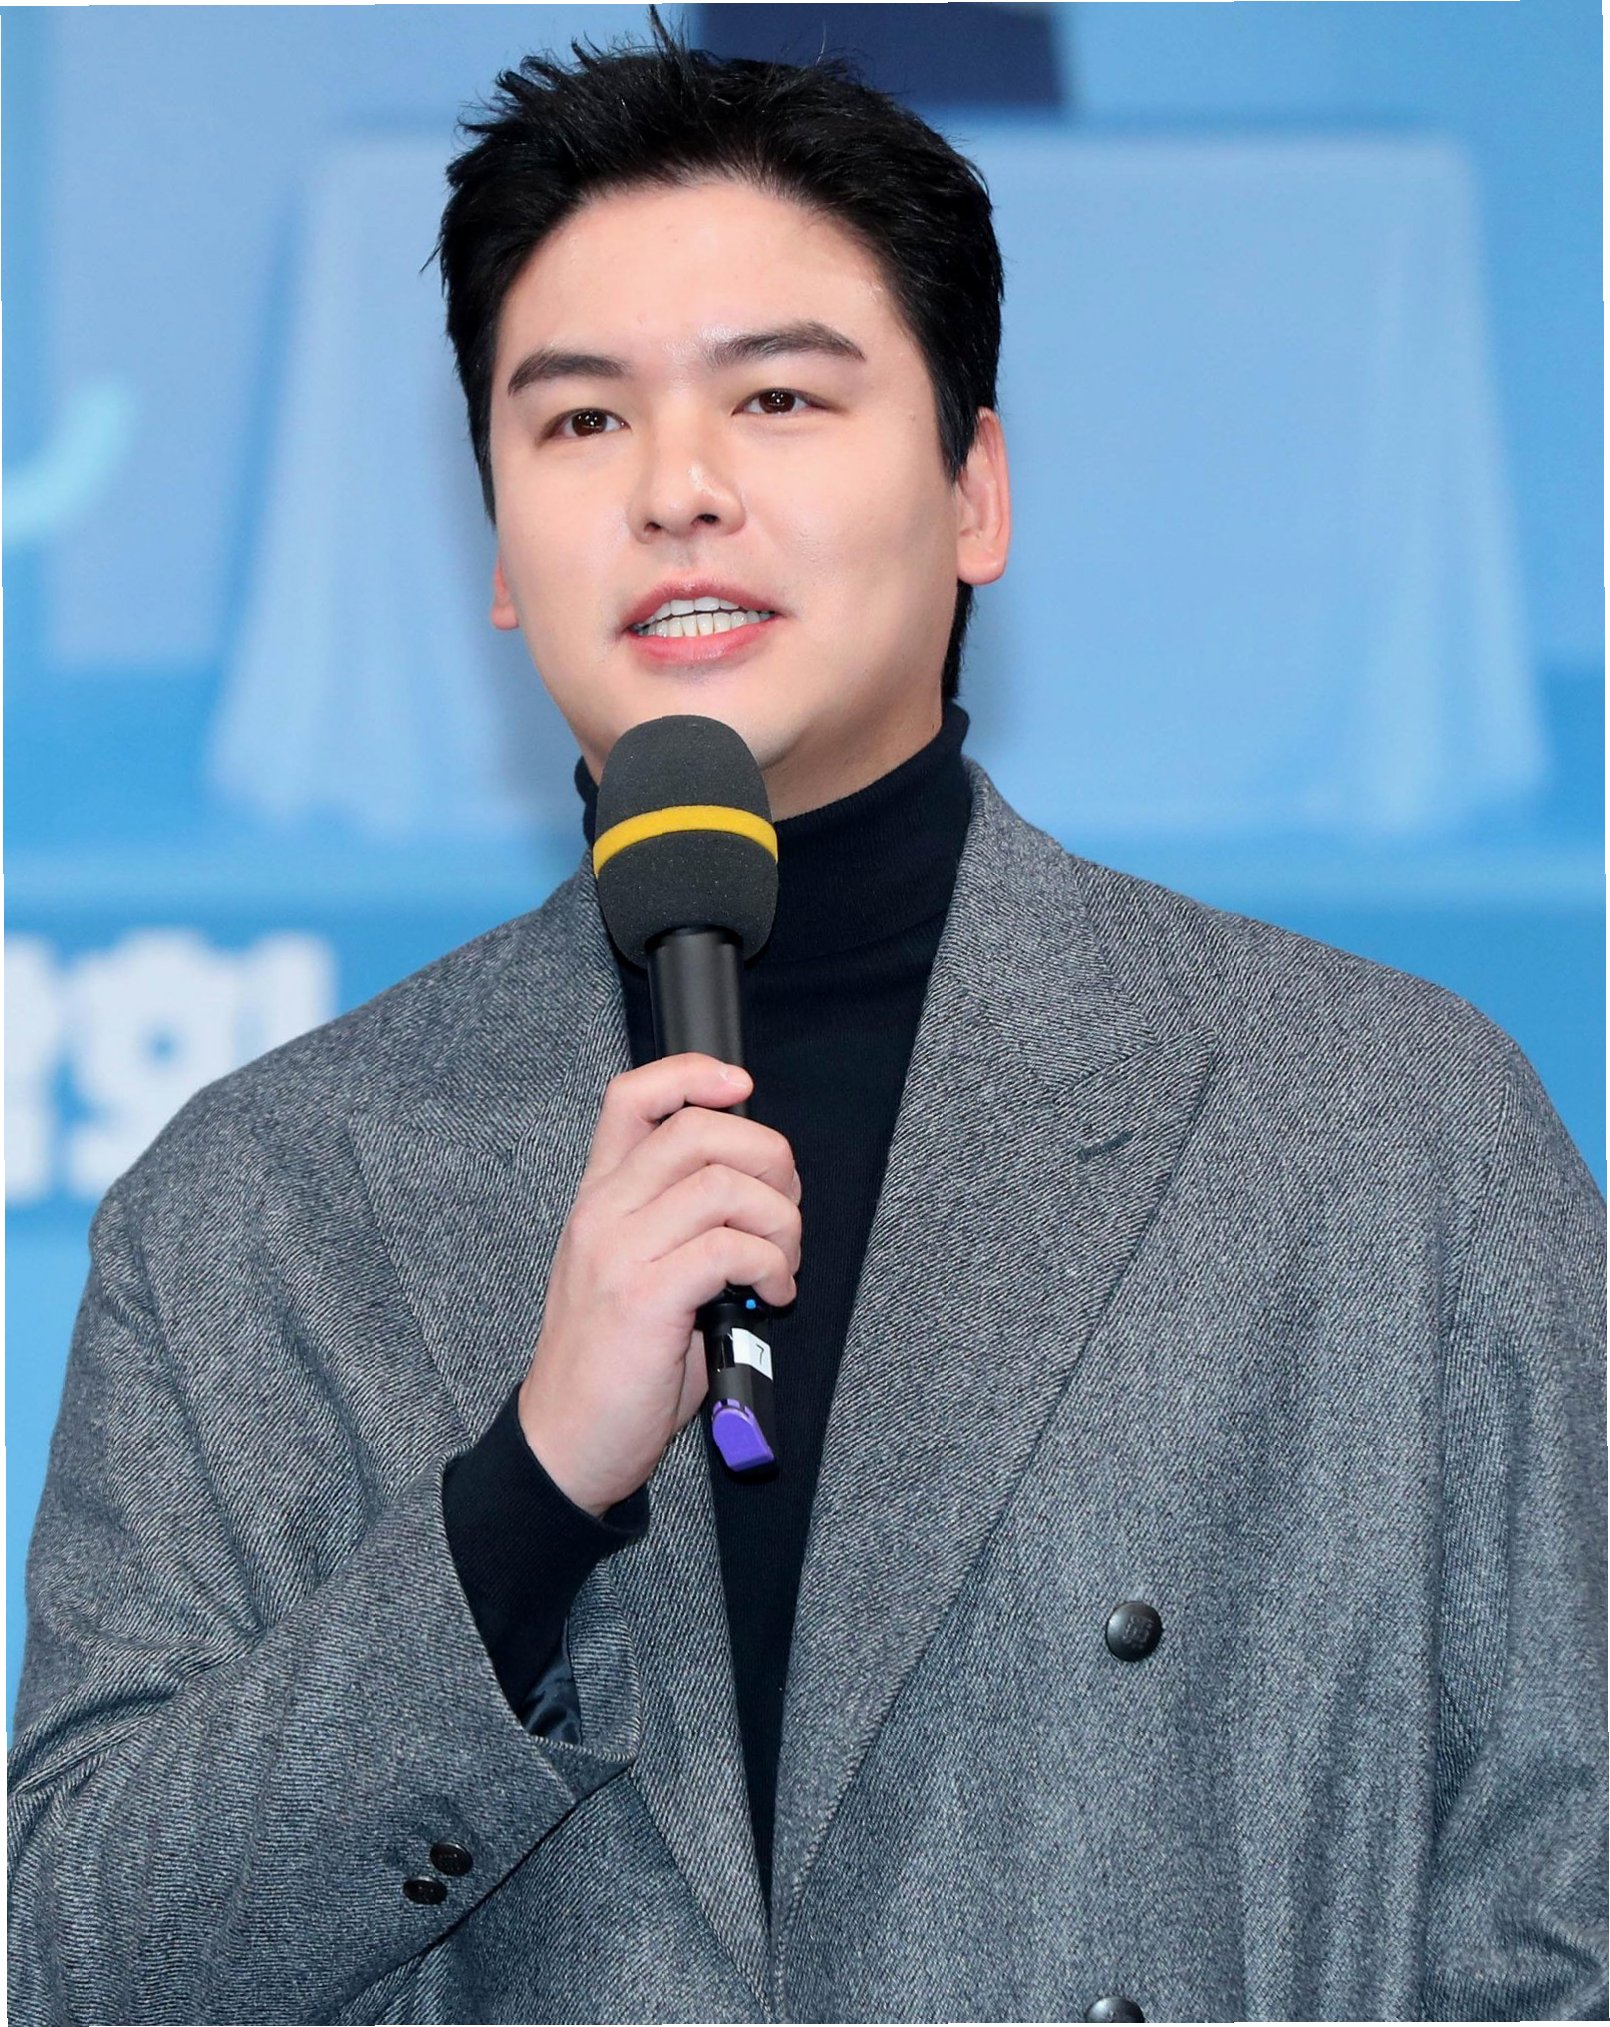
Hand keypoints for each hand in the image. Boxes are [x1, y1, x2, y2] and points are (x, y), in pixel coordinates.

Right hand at [518, 1053, 801, 1516]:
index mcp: (599, 1198)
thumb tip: (760, 1188)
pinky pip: (731, 1249)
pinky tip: (770, 1297)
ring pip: (726, 1186)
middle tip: (784, 1212)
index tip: (741, 1087)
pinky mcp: (644, 1298)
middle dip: (769, 1159)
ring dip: (780, 1224)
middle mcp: (603, 1213)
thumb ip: (682, 1221)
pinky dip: (772, 1268)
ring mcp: (619, 1253)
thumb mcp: (638, 1270)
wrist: (568, 1443)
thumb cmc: (617, 1362)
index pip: (632, 1098)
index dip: (694, 1075)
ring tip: (780, 1267)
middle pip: (700, 1130)